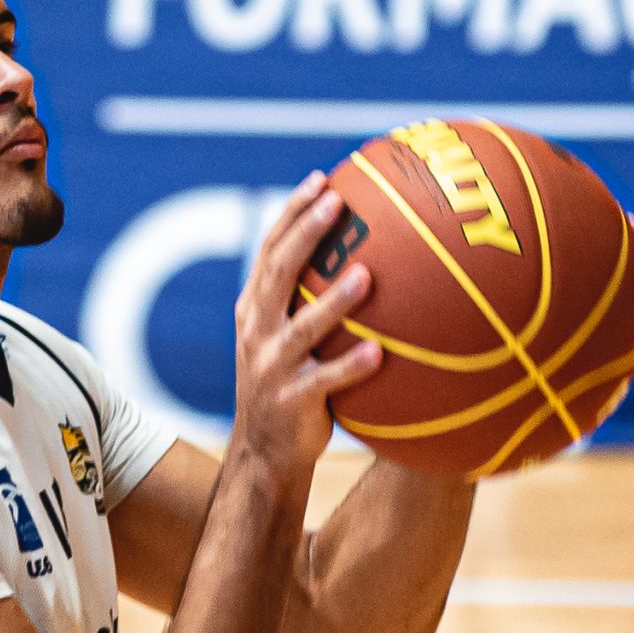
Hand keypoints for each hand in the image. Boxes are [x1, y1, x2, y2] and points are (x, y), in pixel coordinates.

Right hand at [228, 173, 380, 488]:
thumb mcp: (287, 339)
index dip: (292, 214)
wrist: (265, 452)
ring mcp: (270, 367)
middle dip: (305, 234)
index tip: (321, 180)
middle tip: (337, 203)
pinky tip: (380, 352)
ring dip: (333, 301)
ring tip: (366, 274)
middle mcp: (256, 332)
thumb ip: (308, 303)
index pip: (269, 250)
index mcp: (254, 310)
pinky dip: (350, 367)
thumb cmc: (290, 387)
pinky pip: (325, 382)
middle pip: (279, 273)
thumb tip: (368, 258)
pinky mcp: (291, 402)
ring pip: (301, 328)